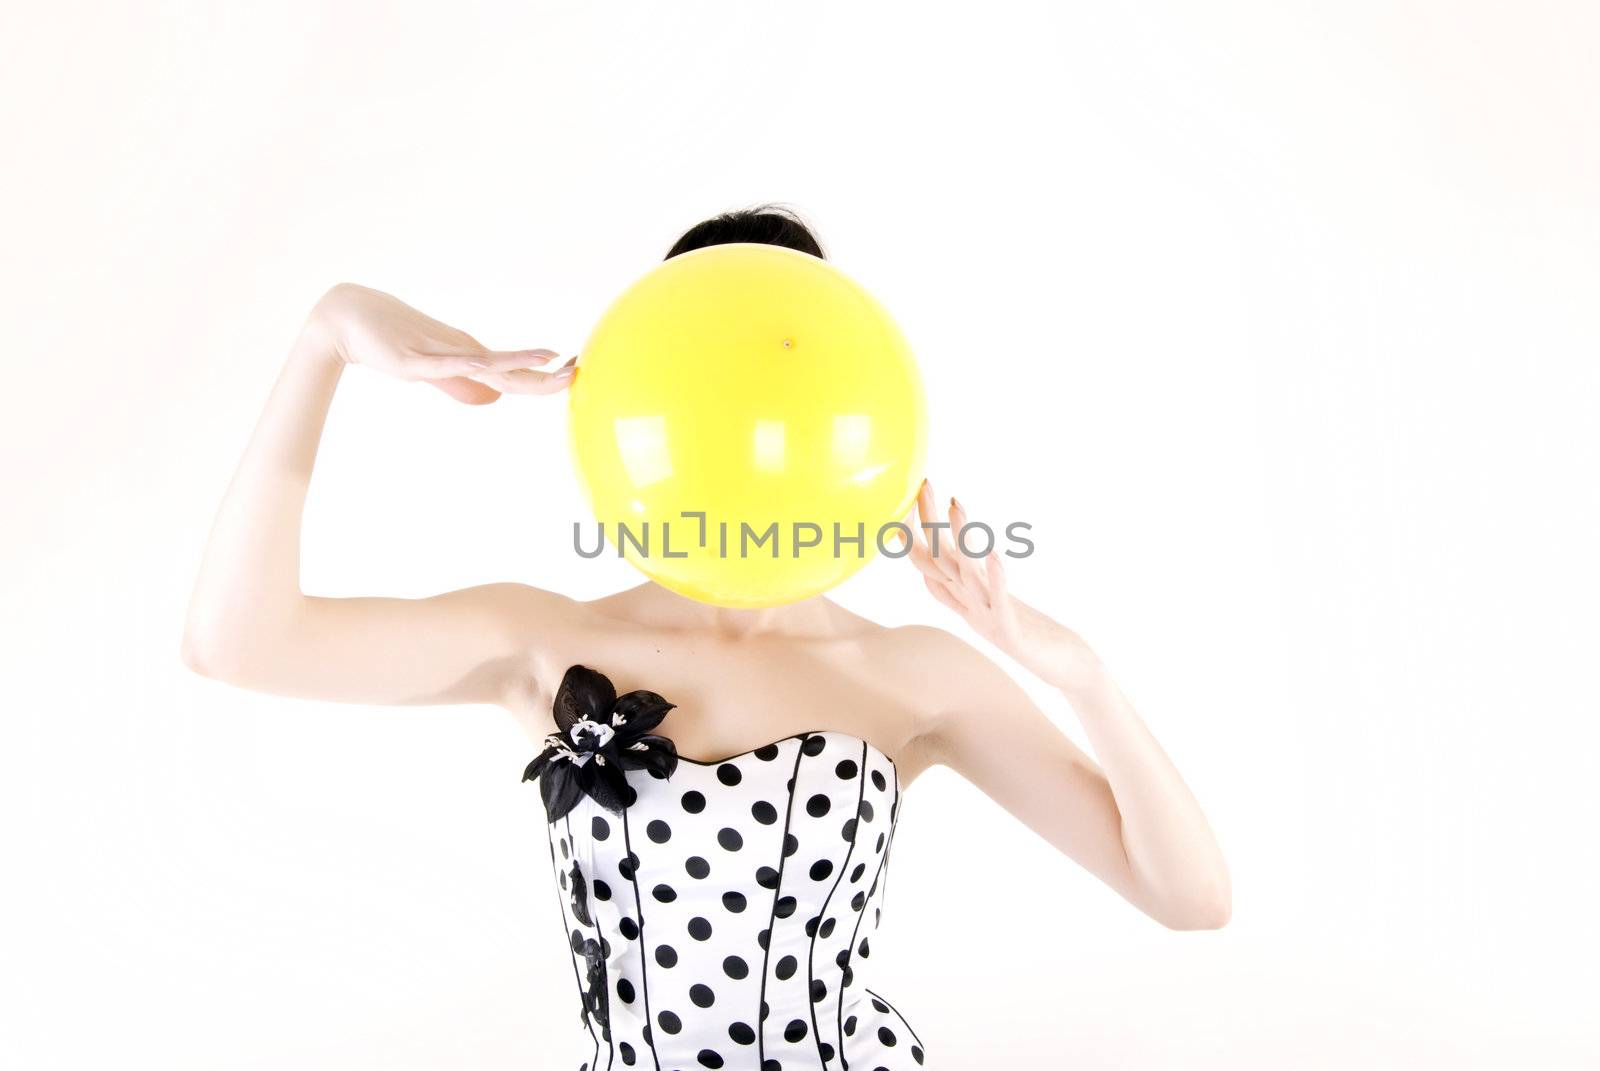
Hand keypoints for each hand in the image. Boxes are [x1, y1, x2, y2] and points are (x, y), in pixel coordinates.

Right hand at [308, 283, 571, 404]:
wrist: (347, 319)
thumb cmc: (390, 342)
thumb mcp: (433, 372)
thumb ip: (461, 384)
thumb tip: (493, 397)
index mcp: (469, 357)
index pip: (516, 372)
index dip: (545, 376)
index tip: (575, 371)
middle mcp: (462, 352)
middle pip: (511, 369)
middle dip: (546, 374)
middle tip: (580, 371)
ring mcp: (440, 354)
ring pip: (488, 363)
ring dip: (520, 363)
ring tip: (553, 361)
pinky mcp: (416, 360)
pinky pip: (449, 364)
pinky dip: (473, 364)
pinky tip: (493, 366)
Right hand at [905, 479, 1102, 688]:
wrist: (1067, 669)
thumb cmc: (1031, 633)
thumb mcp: (990, 603)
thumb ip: (964, 585)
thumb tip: (933, 566)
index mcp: (963, 598)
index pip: (926, 561)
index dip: (910, 533)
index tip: (899, 498)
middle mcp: (969, 606)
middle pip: (940, 561)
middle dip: (929, 523)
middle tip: (924, 483)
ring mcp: (988, 619)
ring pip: (966, 576)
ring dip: (960, 540)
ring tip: (956, 505)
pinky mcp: (1011, 634)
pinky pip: (1000, 602)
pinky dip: (996, 577)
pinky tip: (993, 554)